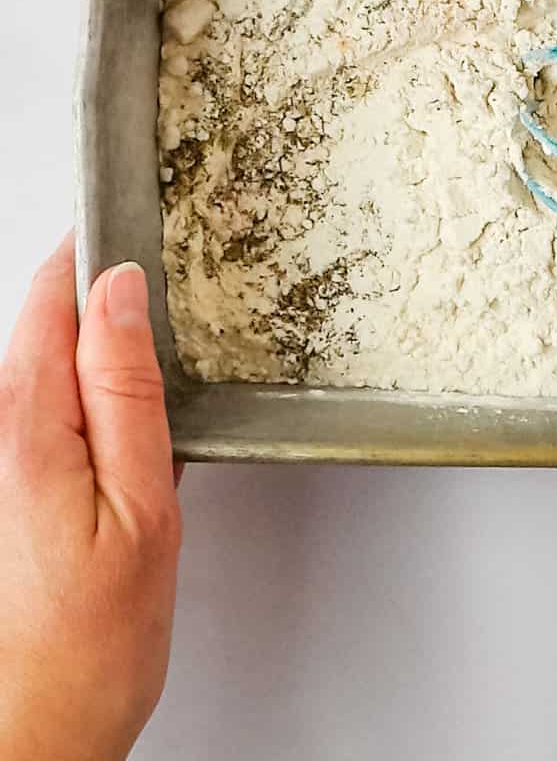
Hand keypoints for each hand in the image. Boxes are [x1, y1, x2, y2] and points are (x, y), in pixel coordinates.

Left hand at [0, 236, 180, 760]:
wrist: (39, 726)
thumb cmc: (94, 637)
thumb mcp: (141, 503)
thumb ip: (127, 391)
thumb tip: (121, 292)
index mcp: (29, 425)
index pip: (53, 294)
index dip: (97, 248)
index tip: (143, 222)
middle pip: (48, 316)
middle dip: (103, 284)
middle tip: (166, 265)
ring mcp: (4, 454)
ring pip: (53, 354)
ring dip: (102, 331)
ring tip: (159, 320)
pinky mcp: (16, 479)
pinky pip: (56, 398)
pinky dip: (97, 379)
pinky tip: (135, 392)